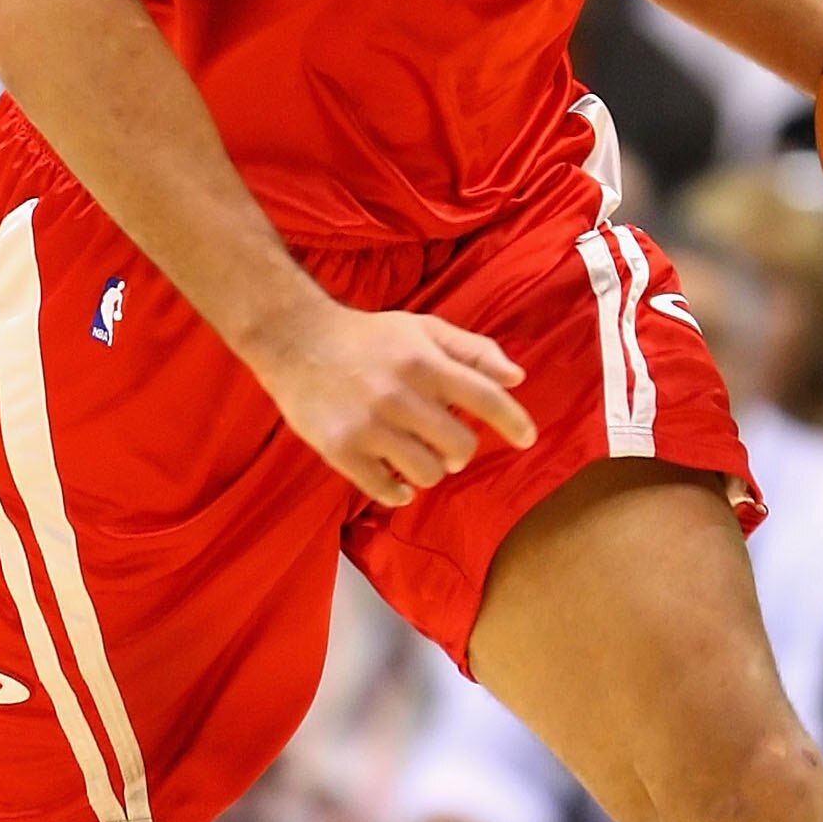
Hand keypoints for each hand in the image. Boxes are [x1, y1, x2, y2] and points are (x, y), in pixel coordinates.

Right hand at [249, 301, 534, 505]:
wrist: (295, 340)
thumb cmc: (368, 338)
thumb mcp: (422, 330)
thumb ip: (472, 350)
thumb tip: (517, 378)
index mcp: (425, 362)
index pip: (486, 399)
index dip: (515, 423)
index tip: (527, 439)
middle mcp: (400, 395)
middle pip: (460, 447)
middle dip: (460, 451)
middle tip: (446, 444)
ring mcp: (369, 426)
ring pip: (427, 473)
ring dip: (429, 470)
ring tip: (415, 455)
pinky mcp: (340, 450)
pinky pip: (385, 490)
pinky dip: (398, 491)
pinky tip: (396, 480)